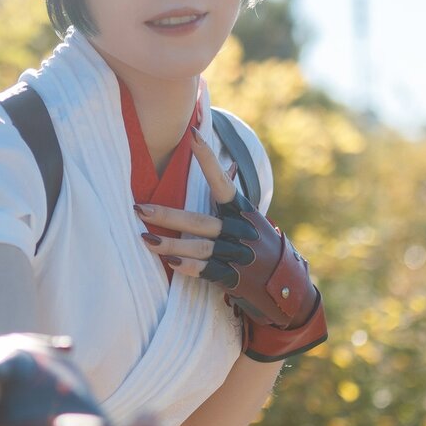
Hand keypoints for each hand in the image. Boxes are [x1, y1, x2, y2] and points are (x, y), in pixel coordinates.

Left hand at [137, 128, 326, 358]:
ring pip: (200, 247)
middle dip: (167, 215)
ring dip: (171, 244)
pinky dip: (189, 266)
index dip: (207, 159)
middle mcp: (240, 231)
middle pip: (199, 221)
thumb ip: (233, 199)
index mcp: (242, 211)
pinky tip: (171, 262)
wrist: (287, 289)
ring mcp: (237, 256)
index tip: (192, 136)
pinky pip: (208, 271)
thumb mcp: (252, 221)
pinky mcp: (234, 279)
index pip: (221, 181)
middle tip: (138, 208)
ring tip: (145, 238)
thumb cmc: (261, 248)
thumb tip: (228, 164)